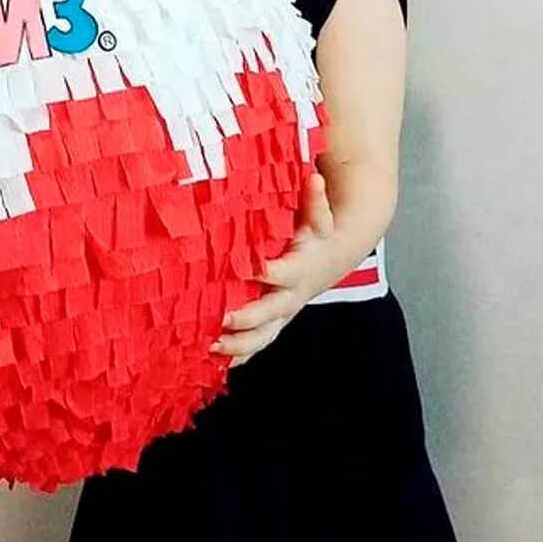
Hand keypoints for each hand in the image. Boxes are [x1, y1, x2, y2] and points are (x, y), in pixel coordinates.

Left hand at [211, 170, 339, 367]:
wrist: (330, 259)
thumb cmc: (316, 235)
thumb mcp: (318, 217)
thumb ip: (314, 200)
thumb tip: (315, 177)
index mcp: (297, 269)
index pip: (281, 273)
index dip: (265, 273)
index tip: (247, 271)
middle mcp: (290, 297)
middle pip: (270, 313)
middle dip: (248, 318)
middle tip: (223, 318)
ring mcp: (282, 313)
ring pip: (263, 336)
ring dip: (239, 345)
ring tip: (212, 346)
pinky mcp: (274, 323)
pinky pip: (257, 344)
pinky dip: (238, 356)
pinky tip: (213, 364)